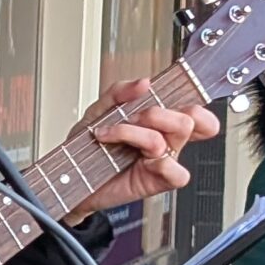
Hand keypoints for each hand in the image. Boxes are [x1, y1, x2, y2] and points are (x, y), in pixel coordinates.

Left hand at [69, 77, 220, 220]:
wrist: (68, 177)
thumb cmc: (86, 147)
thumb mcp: (99, 111)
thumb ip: (119, 92)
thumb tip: (143, 83)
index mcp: (158, 121)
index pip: (193, 107)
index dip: (196, 97)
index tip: (177, 90)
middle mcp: (165, 139)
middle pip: (188, 119)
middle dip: (156, 113)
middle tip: (130, 118)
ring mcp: (162, 160)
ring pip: (178, 136)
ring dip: (140, 132)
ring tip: (113, 136)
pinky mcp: (157, 181)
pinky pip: (178, 173)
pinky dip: (161, 163)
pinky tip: (138, 160)